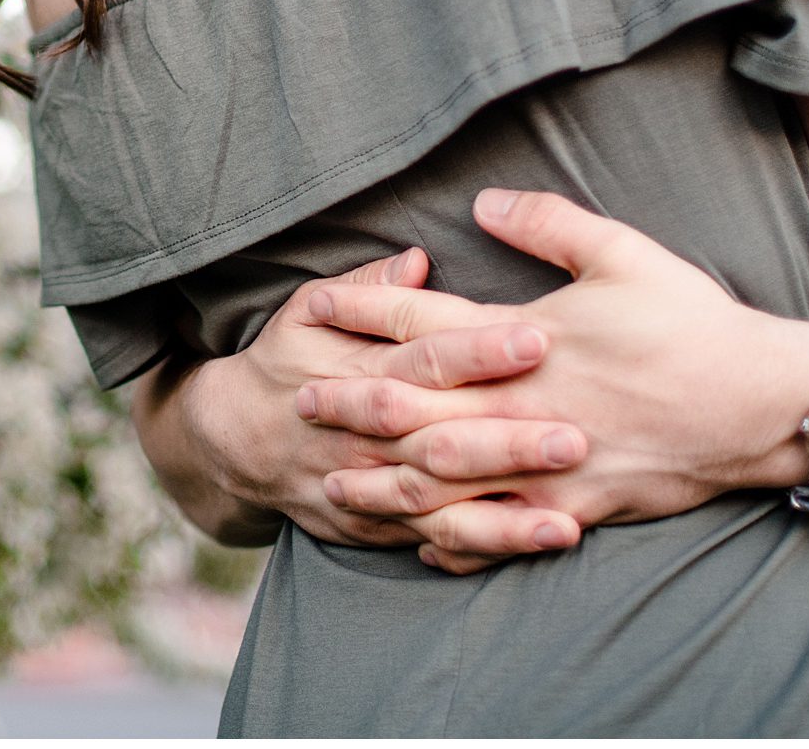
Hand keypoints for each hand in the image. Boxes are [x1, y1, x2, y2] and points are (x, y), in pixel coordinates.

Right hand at [174, 245, 584, 555]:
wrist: (232, 440)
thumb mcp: (306, 309)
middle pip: (442, 438)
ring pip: (441, 504)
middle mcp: (368, 434)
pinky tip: (534, 545)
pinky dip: (485, 547)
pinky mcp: (376, 526)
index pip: (425, 357)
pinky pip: (435, 540)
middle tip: (575, 437)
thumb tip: (417, 261)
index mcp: (359, 369)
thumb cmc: (284, 361)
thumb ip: (366, 286)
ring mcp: (371, 486)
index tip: (539, 338)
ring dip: (505, 513)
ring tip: (567, 519)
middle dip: (506, 442)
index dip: (479, 350)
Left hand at [297, 188, 808, 571]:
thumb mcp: (623, 253)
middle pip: (416, 406)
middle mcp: (526, 404)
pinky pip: (502, 529)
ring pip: (447, 480)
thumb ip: (547, 224)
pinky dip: (457, 537)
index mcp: (528, 338)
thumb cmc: (694, 323)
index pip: (424, 321)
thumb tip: (482, 205)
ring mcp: (549, 463)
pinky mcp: (578, 505)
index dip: (362, 311)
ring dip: (385, 478)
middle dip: (352, 404)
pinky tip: (420, 540)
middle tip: (296, 401)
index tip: (311, 305)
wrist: (766, 406)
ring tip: (334, 479)